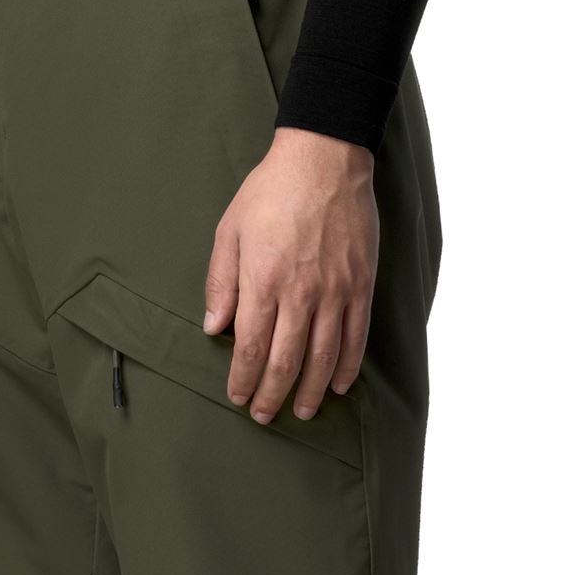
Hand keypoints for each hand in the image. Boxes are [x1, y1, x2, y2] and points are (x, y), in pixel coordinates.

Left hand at [203, 128, 376, 423]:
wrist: (324, 158)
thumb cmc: (271, 191)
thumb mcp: (229, 231)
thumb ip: (220, 283)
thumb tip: (214, 327)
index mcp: (262, 281)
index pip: (250, 347)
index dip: (243, 379)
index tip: (238, 397)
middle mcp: (300, 293)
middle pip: (284, 361)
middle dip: (272, 395)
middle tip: (264, 416)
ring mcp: (335, 291)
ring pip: (324, 357)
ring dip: (311, 391)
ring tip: (303, 411)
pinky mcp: (361, 284)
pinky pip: (356, 336)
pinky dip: (348, 365)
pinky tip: (340, 385)